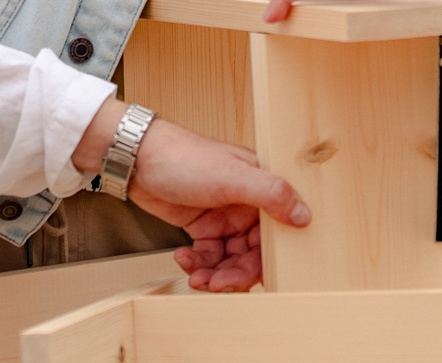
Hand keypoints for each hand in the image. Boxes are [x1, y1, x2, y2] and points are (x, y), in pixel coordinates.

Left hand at [76, 105, 308, 292]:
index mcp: (261, 186)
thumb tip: (304, 214)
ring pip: (229, 259)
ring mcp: (223, 216)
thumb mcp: (231, 176)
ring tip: (197, 278)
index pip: (275, 233)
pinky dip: (197, 264)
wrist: (137, 158)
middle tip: (217, 284)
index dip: (267, 258)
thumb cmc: (183, 157)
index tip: (255, 277)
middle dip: (235, 273)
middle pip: (252, 252)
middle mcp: (246, 204)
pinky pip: (208, 256)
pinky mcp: (202, 226)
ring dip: (214, 273)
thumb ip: (271, 193)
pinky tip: (184, 259)